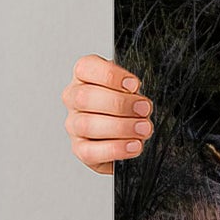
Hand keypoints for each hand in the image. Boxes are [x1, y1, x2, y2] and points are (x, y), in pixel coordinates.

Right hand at [62, 54, 154, 174]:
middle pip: (85, 97)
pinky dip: (116, 148)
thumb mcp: (134, 87)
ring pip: (87, 125)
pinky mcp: (80, 149)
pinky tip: (134, 145)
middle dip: (119, 103)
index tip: (134, 84)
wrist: (134, 132)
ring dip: (121, 127)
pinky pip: (91, 151)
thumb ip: (132, 86)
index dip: (110, 76)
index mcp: (85, 77)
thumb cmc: (132, 104)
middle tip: (144, 108)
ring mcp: (74, 125)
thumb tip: (136, 88)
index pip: (86, 68)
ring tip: (144, 128)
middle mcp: (74, 99)